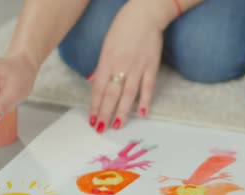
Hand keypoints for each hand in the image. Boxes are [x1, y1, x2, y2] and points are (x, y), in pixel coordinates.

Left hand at [89, 1, 164, 132]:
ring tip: (117, 125)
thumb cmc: (123, 29)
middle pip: (111, 94)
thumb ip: (103, 67)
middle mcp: (120, 66)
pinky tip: (142, 113)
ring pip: (128, 94)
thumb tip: (96, 84)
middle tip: (101, 129)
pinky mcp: (151, 67)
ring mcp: (137, 67)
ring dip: (122, 111)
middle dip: (104, 113)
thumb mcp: (107, 47)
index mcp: (106, 61)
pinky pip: (148, 87)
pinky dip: (145, 101)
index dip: (94, 105)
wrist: (144, 15)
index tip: (92, 119)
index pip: (98, 88)